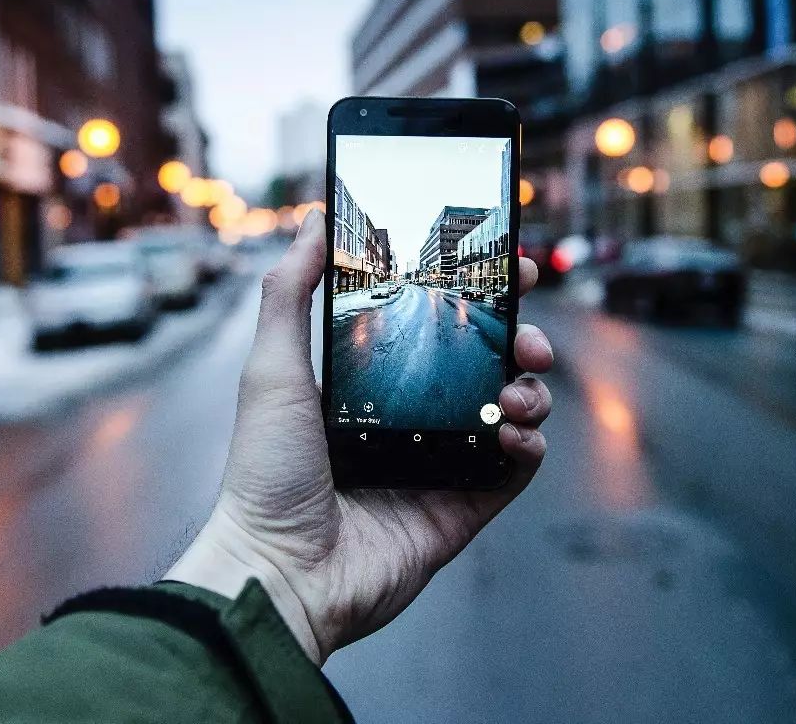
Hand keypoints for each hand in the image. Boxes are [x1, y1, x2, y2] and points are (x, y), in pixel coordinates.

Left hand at [167, 211, 553, 662]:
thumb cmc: (266, 473)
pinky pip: (516, 468)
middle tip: (527, 336)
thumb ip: (289, 293)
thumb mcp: (271, 369)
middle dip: (520, 338)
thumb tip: (313, 222)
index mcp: (375, 380)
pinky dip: (529, 445)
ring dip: (529, 390)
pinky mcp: (464, 506)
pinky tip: (515, 435)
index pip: (439, 322)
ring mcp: (442, 460)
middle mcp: (413, 414)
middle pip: (487, 361)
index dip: (479, 294)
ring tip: (516, 393)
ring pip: (511, 408)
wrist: (280, 573)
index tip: (509, 269)